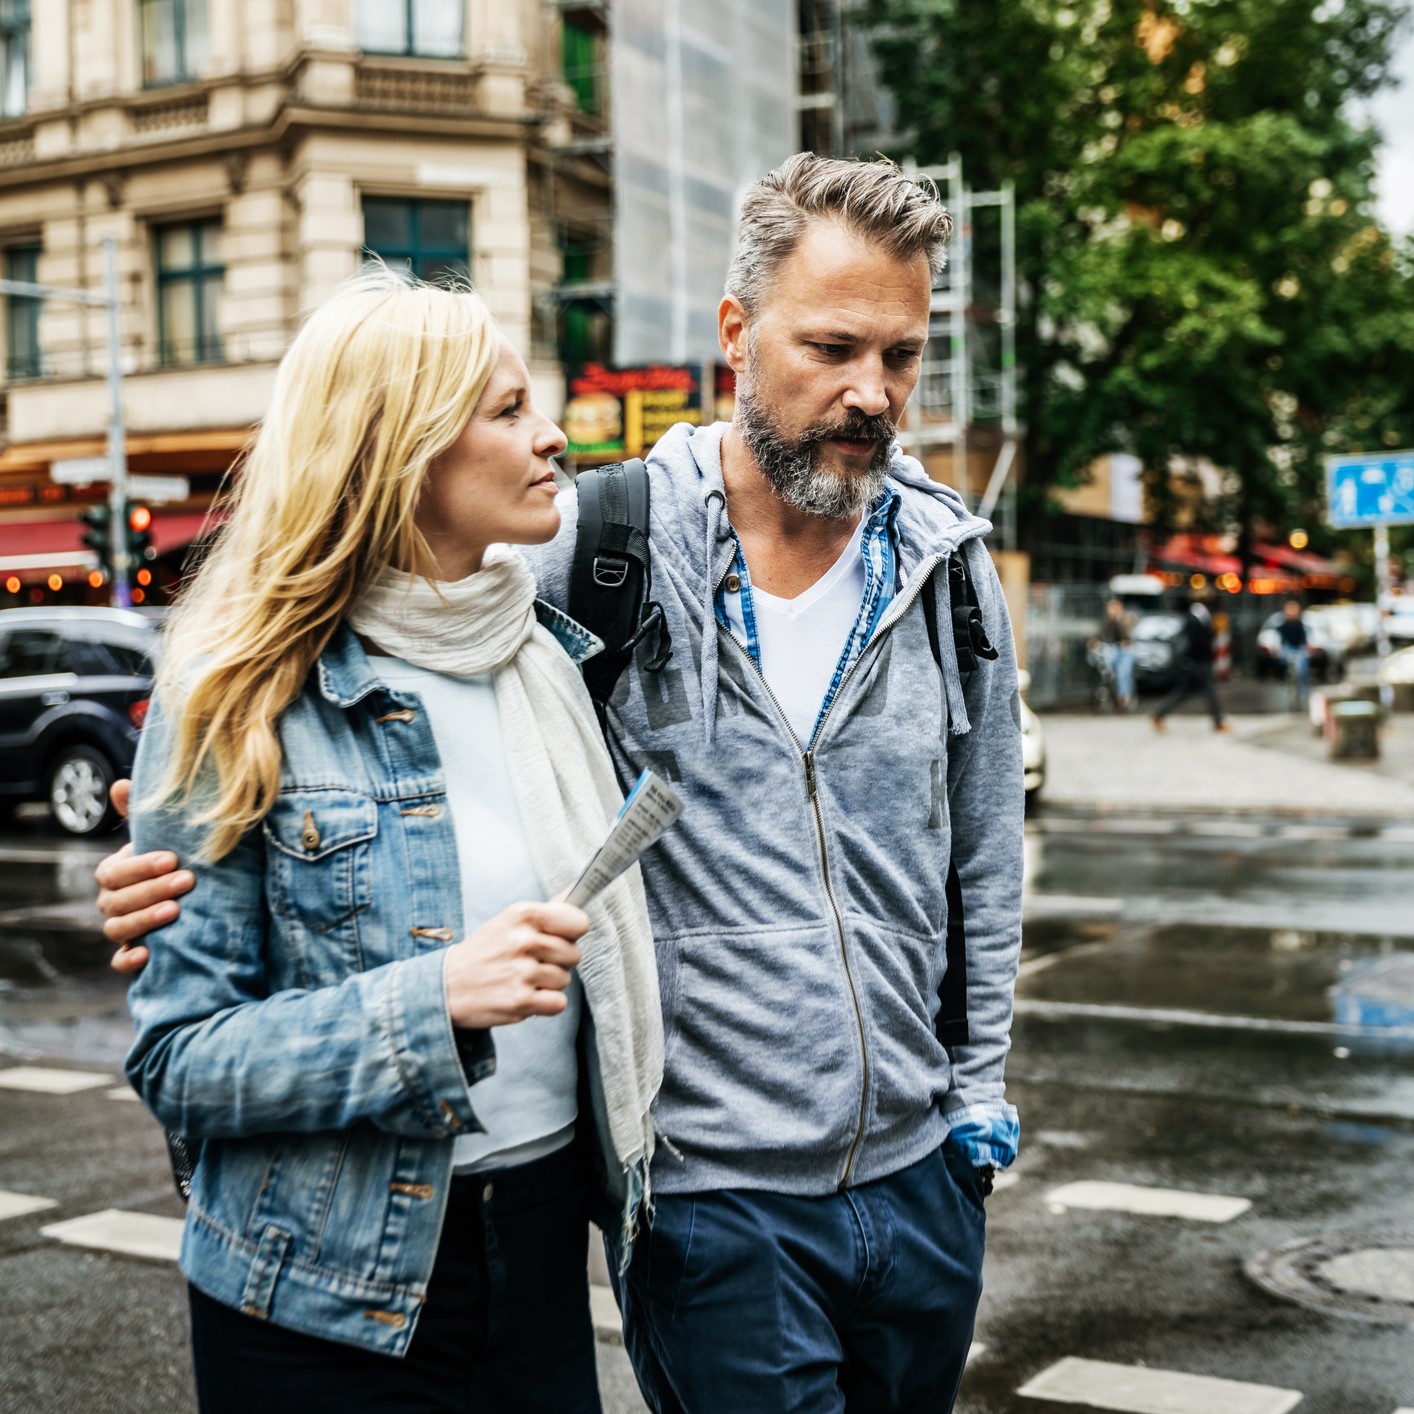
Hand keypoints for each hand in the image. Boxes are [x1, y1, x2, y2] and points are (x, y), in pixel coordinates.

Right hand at [96, 779, 193, 973]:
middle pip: (117, 900)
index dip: (140, 866)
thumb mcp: (163, 838)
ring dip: (144, 920)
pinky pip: (119, 962)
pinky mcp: (132, 954)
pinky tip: (147, 954)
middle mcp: (113, 902)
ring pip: (117, 928)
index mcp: (115, 873)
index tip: (173, 858)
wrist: (196, 899)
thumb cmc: (175, 862)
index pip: (114, 872)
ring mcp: (121, 929)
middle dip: (151, 890)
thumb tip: (122, 784)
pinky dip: (128, 959)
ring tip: (176, 911)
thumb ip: (143, 814)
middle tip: (187, 880)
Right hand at [443, 901, 588, 1028]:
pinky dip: (545, 1005)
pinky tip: (524, 996)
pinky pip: (559, 1003)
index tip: (561, 938)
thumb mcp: (508, 921)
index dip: (572, 933)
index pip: (578, 922)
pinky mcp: (521, 1001)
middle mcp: (524, 940)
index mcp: (523, 914)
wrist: (444, 987)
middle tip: (531, 963)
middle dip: (558, 962)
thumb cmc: (482, 952)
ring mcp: (522, 972)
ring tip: (521, 979)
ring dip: (548, 984)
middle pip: (574, 954)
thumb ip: (545, 912)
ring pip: (565, 980)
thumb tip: (575, 894)